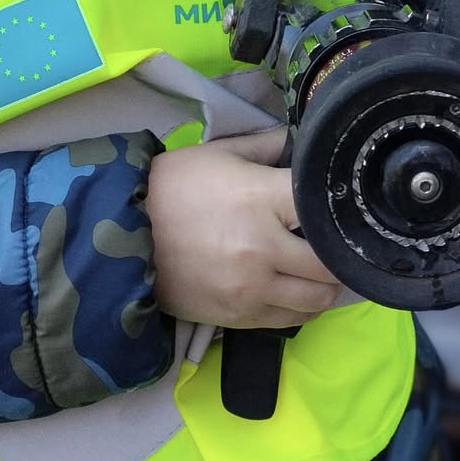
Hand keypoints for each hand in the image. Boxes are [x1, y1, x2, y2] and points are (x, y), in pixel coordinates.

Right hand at [145, 130, 345, 328]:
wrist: (121, 234)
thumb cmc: (172, 185)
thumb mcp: (218, 154)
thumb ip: (265, 146)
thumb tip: (297, 140)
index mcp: (261, 199)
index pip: (325, 206)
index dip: (336, 204)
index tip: (337, 204)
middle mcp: (264, 248)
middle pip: (331, 262)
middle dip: (338, 252)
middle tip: (334, 242)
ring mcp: (253, 288)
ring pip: (318, 299)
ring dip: (325, 285)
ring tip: (317, 269)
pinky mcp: (240, 316)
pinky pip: (292, 320)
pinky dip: (302, 306)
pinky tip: (294, 288)